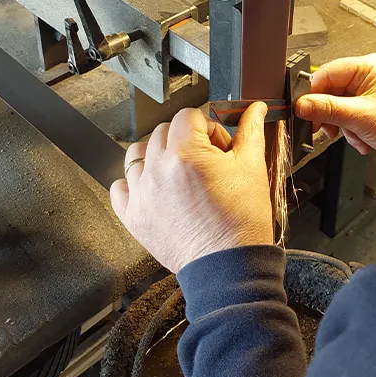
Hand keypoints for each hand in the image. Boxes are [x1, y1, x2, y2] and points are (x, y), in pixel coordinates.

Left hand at [110, 103, 272, 272]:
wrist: (229, 268)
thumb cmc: (242, 222)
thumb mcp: (252, 168)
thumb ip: (250, 131)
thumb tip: (255, 108)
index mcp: (187, 154)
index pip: (188, 117)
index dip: (208, 128)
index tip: (218, 146)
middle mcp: (157, 170)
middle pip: (163, 132)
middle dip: (186, 140)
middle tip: (206, 162)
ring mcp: (141, 194)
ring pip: (138, 154)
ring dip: (158, 157)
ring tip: (180, 174)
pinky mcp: (133, 216)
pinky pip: (120, 187)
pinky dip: (135, 184)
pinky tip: (158, 190)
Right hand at [295, 54, 375, 166]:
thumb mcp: (359, 118)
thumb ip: (327, 109)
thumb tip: (301, 105)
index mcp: (368, 66)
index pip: (327, 72)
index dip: (313, 92)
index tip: (303, 109)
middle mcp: (366, 74)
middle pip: (328, 90)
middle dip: (328, 113)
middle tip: (323, 128)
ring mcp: (365, 90)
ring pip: (333, 105)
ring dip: (339, 124)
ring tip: (351, 135)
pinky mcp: (364, 105)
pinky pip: (343, 114)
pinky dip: (347, 129)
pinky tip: (359, 138)